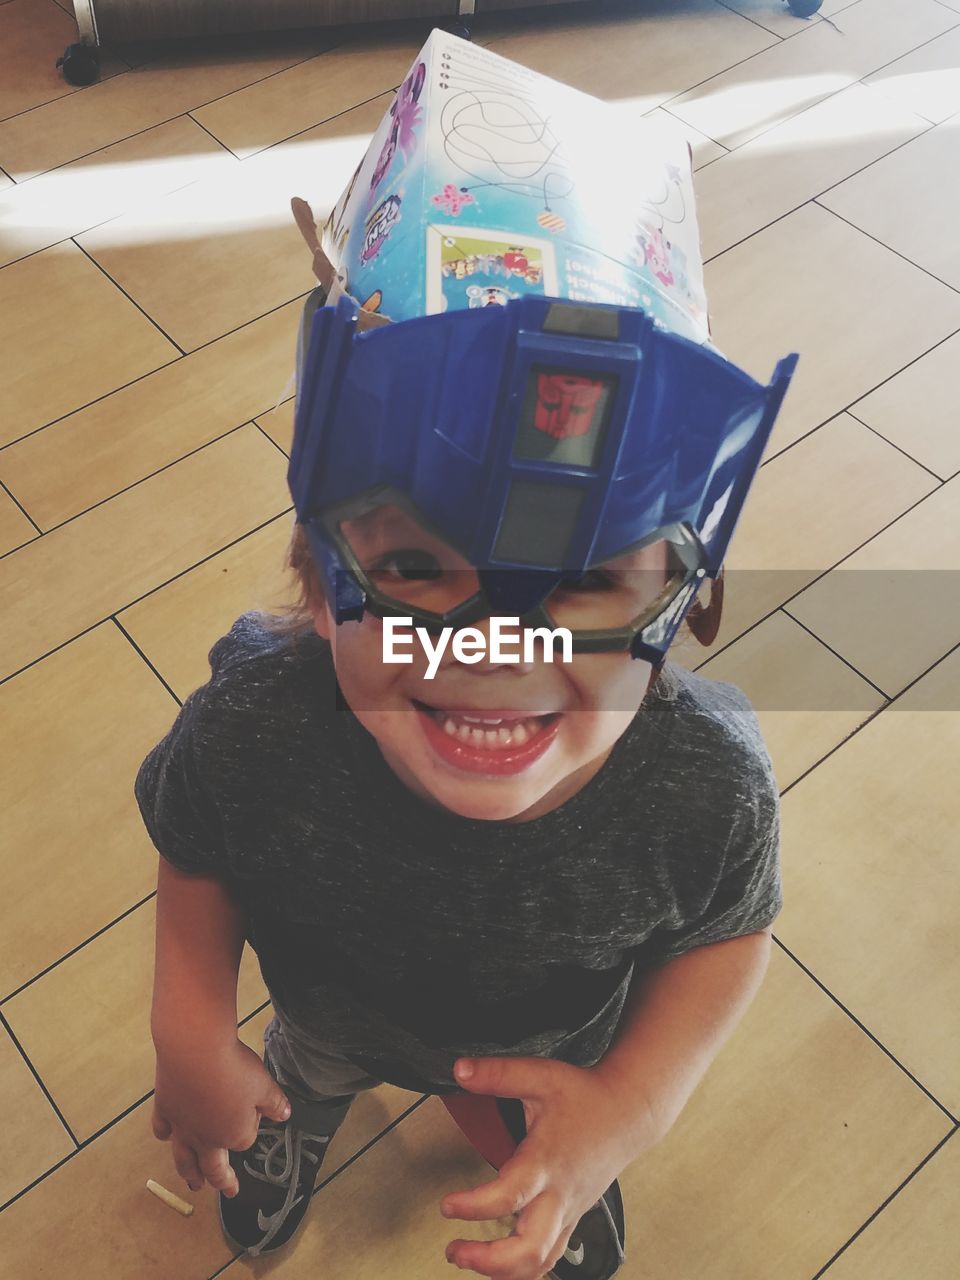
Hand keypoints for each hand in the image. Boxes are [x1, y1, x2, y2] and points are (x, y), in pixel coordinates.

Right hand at [152, 1037, 290, 1197]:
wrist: (195, 1051)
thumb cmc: (233, 1068)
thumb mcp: (264, 1084)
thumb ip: (274, 1103)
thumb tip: (285, 1115)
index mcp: (234, 1134)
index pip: (247, 1139)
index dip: (253, 1123)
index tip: (256, 1104)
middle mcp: (206, 1138)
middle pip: (214, 1166)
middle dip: (222, 1180)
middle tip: (227, 1192)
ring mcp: (182, 1126)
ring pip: (185, 1158)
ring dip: (190, 1172)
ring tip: (194, 1184)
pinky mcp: (165, 1109)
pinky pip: (163, 1129)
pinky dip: (165, 1135)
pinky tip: (166, 1137)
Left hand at [440, 1056, 662, 1279]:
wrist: (629, 1111)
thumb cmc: (587, 1096)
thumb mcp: (540, 1075)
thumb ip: (498, 1074)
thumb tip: (459, 1070)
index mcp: (546, 1162)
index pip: (509, 1196)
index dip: (474, 1207)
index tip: (447, 1206)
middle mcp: (558, 1194)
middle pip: (529, 1249)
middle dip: (488, 1260)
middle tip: (454, 1250)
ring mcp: (568, 1211)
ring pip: (540, 1260)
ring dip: (502, 1270)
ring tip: (468, 1259)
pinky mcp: (573, 1216)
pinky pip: (550, 1254)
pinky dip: (524, 1267)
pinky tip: (501, 1263)